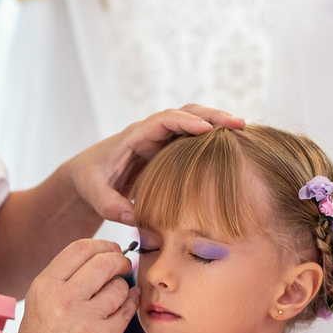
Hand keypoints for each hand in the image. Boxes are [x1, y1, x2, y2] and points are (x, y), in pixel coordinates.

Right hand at [6, 240, 138, 332]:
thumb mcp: (41, 296)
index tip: (111, 250)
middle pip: (105, 263)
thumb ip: (66, 274)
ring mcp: (85, 320)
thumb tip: (105, 253)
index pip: (81, 248)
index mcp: (46, 284)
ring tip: (115, 294)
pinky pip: (127, 310)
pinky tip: (124, 304)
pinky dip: (130, 303)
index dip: (103, 245)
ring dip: (123, 287)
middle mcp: (64, 299)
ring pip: (119, 287)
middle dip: (120, 260)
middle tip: (122, 265)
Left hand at [68, 104, 243, 225]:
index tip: (206, 129)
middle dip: (212, 115)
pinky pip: (194, 140)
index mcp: (133, 137)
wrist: (87, 176)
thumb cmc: (90, 181)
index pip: (163, 121)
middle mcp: (151, 133)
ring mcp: (162, 140)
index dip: (184, 123)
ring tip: (244, 131)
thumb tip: (134, 218)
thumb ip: (110, 206)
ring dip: (217, 124)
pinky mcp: (169, 151)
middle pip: (185, 113)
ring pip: (194, 123)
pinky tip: (234, 147)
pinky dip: (212, 140)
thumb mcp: (95, 194)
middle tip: (239, 123)